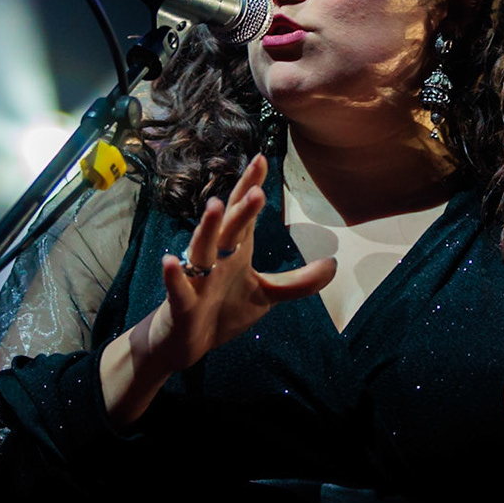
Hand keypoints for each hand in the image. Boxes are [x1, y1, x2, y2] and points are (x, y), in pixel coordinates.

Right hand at [102, 154, 334, 422]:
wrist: (186, 343)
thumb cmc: (222, 311)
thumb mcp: (266, 296)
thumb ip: (298, 282)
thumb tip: (333, 264)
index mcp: (234, 251)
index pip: (244, 215)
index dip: (251, 187)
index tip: (261, 158)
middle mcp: (215, 259)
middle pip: (228, 228)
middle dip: (241, 208)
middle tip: (257, 189)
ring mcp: (196, 280)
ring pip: (201, 249)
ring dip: (207, 228)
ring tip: (214, 206)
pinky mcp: (182, 304)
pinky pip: (177, 289)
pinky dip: (174, 275)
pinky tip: (170, 260)